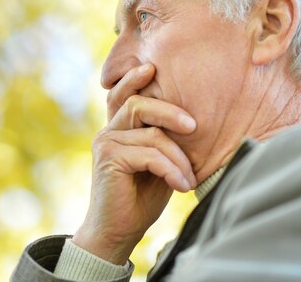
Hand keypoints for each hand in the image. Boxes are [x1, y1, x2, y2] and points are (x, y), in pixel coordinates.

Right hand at [72, 64, 196, 264]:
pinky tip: (181, 185)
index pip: (123, 96)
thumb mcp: (158, 165)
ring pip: (151, 133)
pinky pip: (149, 154)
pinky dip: (171, 169)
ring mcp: (106, 143)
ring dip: (177, 156)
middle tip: (194, 125)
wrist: (117, 233)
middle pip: (137, 104)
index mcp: (119, 130)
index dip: (134, 78)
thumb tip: (192, 122)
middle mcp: (109, 132)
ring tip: (189, 178)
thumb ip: (163, 142)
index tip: (152, 68)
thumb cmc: (141, 199)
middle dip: (169, 111)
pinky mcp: (109, 158)